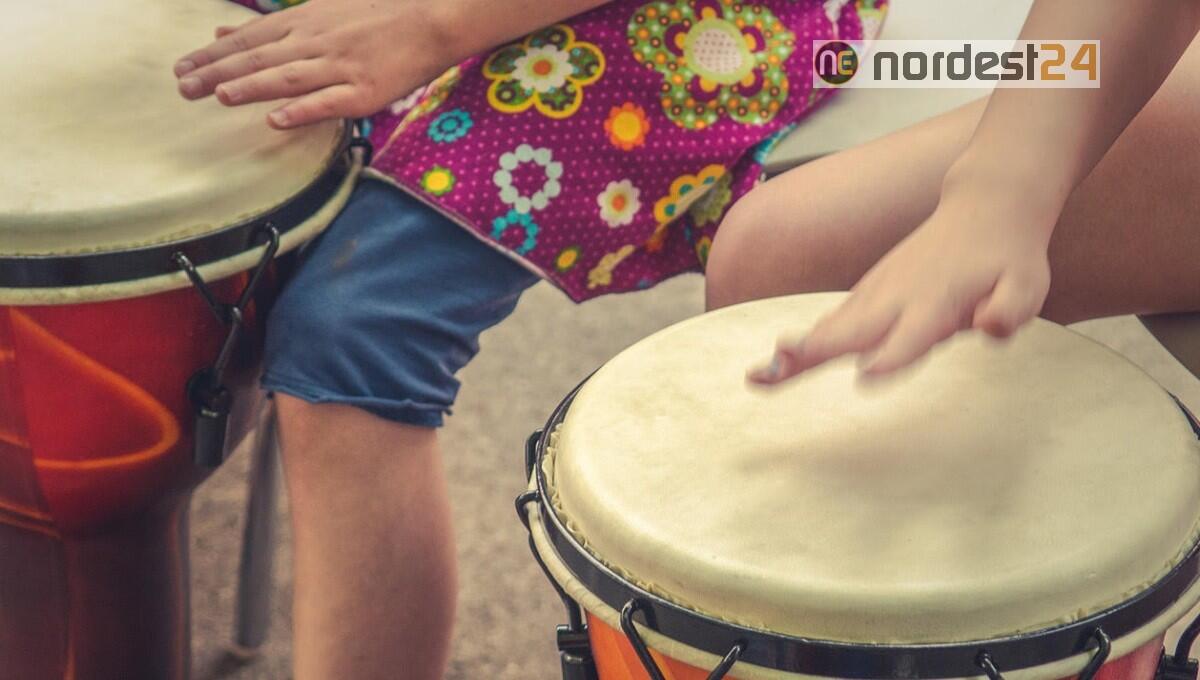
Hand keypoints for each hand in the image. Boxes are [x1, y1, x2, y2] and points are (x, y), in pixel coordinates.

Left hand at [175, 0, 452, 128]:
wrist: (431, 20)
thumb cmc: (377, 15)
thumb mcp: (320, 9)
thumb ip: (271, 25)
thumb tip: (222, 30)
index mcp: (305, 22)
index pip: (249, 38)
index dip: (214, 55)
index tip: (182, 68)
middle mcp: (317, 42)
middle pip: (261, 58)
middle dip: (219, 72)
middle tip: (184, 87)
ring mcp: (341, 67)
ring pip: (288, 77)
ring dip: (253, 86)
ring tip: (220, 96)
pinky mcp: (364, 92)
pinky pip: (328, 102)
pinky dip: (302, 111)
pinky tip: (276, 120)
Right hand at [749, 181, 1055, 383]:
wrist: (984, 205)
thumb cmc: (1008, 256)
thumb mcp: (1028, 286)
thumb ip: (1009, 309)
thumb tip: (990, 327)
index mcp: (937, 301)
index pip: (913, 335)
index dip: (893, 355)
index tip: (866, 374)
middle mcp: (898, 297)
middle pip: (851, 330)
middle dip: (814, 352)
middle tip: (775, 370)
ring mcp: (878, 292)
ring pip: (832, 326)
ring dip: (797, 351)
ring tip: (759, 376)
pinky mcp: (869, 294)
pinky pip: (833, 323)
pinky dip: (804, 343)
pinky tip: (777, 365)